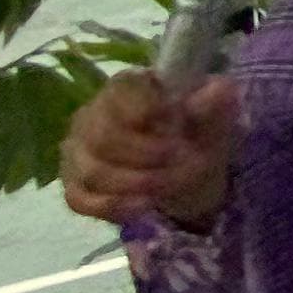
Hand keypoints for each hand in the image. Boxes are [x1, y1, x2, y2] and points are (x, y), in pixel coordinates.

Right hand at [62, 69, 240, 228]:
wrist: (186, 164)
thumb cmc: (196, 128)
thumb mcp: (215, 114)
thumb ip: (215, 102)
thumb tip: (218, 91)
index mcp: (126, 86)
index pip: (121, 91)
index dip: (151, 113)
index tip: (180, 129)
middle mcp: (92, 114)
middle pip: (104, 138)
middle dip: (149, 157)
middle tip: (183, 163)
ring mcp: (77, 150)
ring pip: (93, 171)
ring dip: (136, 183)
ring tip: (169, 185)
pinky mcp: (74, 182)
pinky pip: (79, 199)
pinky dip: (113, 206)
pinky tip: (143, 205)